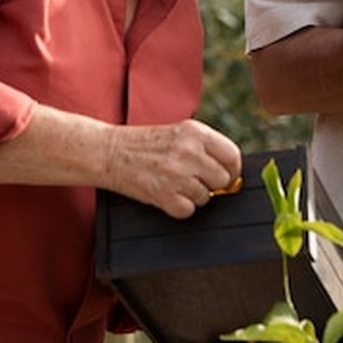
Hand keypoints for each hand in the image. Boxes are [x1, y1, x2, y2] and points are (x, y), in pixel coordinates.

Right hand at [103, 119, 241, 218]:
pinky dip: (178, 207)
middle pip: (223, 179)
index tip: (227, 176)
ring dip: (193, 196)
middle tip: (195, 181)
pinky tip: (166, 194)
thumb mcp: (179, 133)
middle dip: (212, 185)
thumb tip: (232, 171)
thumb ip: (205, 148)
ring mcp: (177, 174)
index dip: (232, 170)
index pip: (233, 155)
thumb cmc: (146, 144)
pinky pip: (187, 210)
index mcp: (196, 132)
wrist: (110, 152)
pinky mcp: (164, 195)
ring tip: (174, 183)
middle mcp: (189, 151)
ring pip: (206, 197)